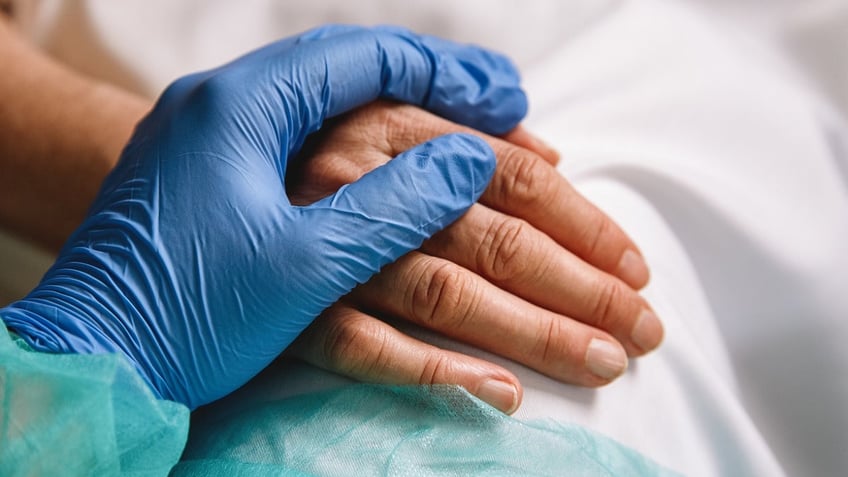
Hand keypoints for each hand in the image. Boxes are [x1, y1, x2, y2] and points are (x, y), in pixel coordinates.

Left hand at [0, 26, 528, 408]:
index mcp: (240, 107)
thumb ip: (392, 208)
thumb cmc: (186, 316)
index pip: (362, 58)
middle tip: (500, 107)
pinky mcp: (207, 178)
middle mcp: (220, 105)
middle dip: (429, 86)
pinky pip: (298, 139)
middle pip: (347, 72)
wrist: (91, 358)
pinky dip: (354, 146)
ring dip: (394, 114)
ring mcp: (210, 139)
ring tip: (460, 131)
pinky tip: (386, 160)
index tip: (505, 98)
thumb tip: (468, 162)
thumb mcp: (303, 265)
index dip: (445, 72)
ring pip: (325, 105)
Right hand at [287, 102, 663, 412]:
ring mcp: (324, 251)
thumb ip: (463, 136)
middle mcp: (360, 183)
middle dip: (581, 288)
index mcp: (390, 129)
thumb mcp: (380, 124)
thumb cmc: (307, 160)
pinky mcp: (291, 313)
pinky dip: (435, 371)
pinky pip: (365, 348)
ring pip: (447, 294)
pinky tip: (501, 395)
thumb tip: (552, 158)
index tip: (635, 269)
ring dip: (533, 333)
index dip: (585, 223)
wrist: (197, 201)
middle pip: (495, 239)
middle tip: (640, 329)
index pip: (512, 177)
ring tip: (600, 362)